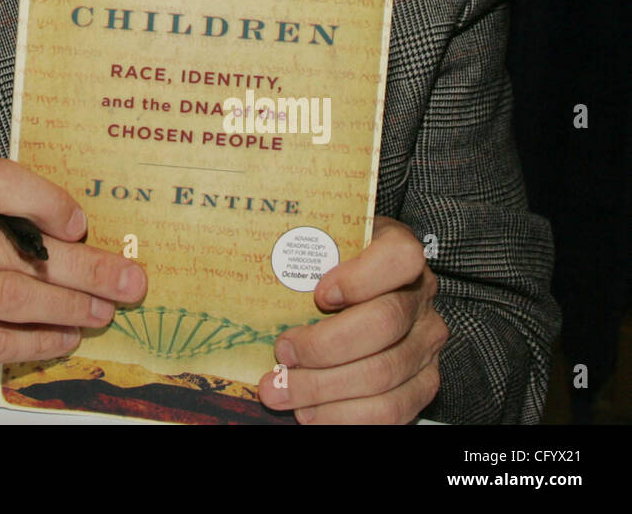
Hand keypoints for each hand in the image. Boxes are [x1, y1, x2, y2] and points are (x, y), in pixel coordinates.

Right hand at [0, 157, 147, 384]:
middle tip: (127, 280)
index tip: (83, 225)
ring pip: (11, 299)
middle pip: (18, 252)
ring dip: (69, 308)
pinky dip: (38, 342)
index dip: (48, 202)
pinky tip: (63, 337)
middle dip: (86, 269)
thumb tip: (78, 235)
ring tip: (102, 311)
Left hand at [257, 215, 448, 422]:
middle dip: (324, 347)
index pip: (400, 257)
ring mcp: (425, 342)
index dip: (362, 277)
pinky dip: (345, 417)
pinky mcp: (423, 382)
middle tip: (281, 355)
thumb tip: (233, 254)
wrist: (364, 294)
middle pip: (384, 323)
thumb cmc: (327, 265)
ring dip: (324, 390)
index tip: (319, 294)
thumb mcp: (316, 243)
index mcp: (397, 250)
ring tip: (280, 393)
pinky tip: (310, 413)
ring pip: (384, 374)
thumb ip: (295, 248)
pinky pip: (392, 410)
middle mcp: (419, 296)